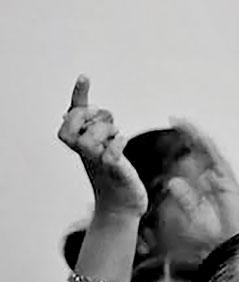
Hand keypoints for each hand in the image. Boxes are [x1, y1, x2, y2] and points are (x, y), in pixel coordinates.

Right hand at [57, 76, 146, 216]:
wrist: (122, 205)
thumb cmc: (113, 174)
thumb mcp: (102, 147)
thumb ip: (92, 129)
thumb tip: (74, 111)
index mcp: (81, 144)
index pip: (72, 115)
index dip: (78, 95)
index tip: (85, 76)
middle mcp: (85, 152)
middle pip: (75, 123)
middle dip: (93, 115)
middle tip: (108, 122)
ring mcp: (97, 162)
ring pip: (91, 136)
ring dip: (107, 130)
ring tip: (117, 137)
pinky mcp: (113, 171)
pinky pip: (109, 153)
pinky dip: (117, 143)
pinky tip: (123, 145)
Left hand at [158, 117, 238, 252]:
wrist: (238, 245)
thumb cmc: (222, 238)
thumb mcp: (195, 217)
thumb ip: (186, 200)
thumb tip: (173, 182)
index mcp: (215, 190)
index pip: (200, 165)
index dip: (189, 151)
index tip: (177, 141)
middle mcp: (221, 181)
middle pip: (204, 153)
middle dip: (190, 138)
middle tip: (175, 122)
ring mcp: (226, 178)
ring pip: (209, 150)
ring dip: (194, 134)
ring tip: (180, 121)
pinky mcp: (227, 178)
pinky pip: (215, 156)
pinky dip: (203, 143)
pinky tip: (192, 132)